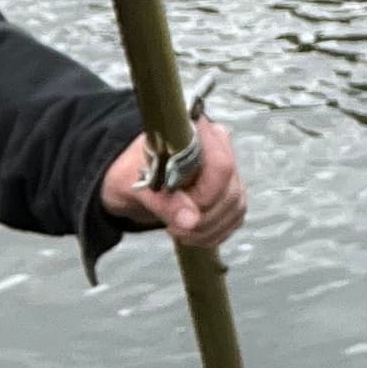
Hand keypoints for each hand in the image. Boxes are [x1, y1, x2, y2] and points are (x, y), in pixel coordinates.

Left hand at [100, 111, 244, 248]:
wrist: (131, 178)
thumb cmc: (131, 174)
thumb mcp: (138, 187)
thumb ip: (164, 202)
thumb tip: (190, 222)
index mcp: (198, 133)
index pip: (221, 167)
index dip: (204, 197)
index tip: (179, 213)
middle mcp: (220, 147)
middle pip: (231, 192)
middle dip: (202, 219)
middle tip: (173, 227)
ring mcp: (229, 171)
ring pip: (235, 208)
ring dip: (207, 230)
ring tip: (178, 231)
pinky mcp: (230, 192)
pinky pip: (234, 219)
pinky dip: (213, 233)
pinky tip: (191, 233)